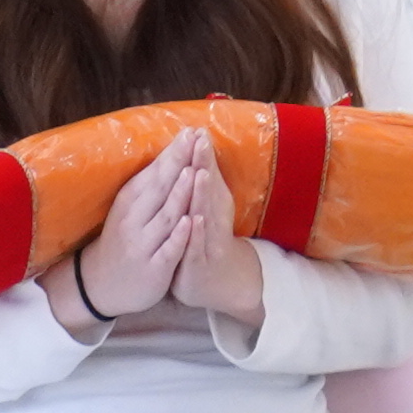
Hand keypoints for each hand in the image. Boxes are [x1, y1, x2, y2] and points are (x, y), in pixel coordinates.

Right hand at [58, 127, 203, 333]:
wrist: (102, 284)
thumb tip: (171, 151)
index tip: (191, 130)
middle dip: (178, 163)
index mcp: (131, 201)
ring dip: (180, 194)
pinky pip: (168, 248)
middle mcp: (134, 219)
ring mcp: (144, 242)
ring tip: (194, 172)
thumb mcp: (132, 209)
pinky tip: (190, 221)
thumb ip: (151, 184)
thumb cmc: (126, 239)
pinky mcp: (154, 266)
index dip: (173, 152)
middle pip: (159, 187)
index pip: (154, 172)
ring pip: (165, 215)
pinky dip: (179, 234)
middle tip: (195, 139)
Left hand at [160, 130, 269, 329]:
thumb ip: (201, 186)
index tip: (197, 129)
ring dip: (203, 194)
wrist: (216, 283)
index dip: (202, 153)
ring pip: (206, 214)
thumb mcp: (203, 212)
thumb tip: (198, 154)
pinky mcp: (201, 261)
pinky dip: (198, 231)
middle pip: (209, 188)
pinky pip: (198, 245)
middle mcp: (214, 219)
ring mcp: (209, 240)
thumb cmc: (205, 242)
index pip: (206, 175)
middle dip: (203, 164)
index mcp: (211, 205)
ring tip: (199, 172)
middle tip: (201, 140)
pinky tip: (195, 219)